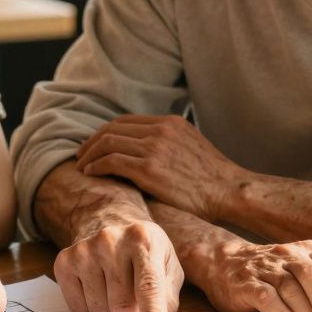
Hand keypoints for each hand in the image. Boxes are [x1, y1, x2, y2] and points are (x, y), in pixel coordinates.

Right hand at [53, 219, 183, 311]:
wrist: (109, 221)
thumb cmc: (143, 252)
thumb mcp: (168, 267)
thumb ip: (167, 299)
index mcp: (144, 239)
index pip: (149, 287)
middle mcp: (111, 240)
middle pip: (122, 308)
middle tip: (132, 295)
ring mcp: (85, 250)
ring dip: (109, 310)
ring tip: (113, 287)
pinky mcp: (65, 261)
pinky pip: (78, 309)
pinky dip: (89, 307)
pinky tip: (95, 285)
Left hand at [75, 114, 246, 220]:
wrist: (229, 190)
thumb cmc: (212, 179)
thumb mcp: (191, 147)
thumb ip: (168, 144)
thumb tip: (145, 154)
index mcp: (169, 123)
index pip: (125, 121)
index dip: (105, 132)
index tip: (95, 145)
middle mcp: (159, 130)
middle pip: (112, 128)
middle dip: (92, 142)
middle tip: (81, 155)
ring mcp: (154, 148)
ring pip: (108, 143)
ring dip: (90, 155)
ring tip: (82, 166)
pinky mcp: (149, 169)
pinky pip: (112, 161)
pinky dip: (96, 166)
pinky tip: (91, 174)